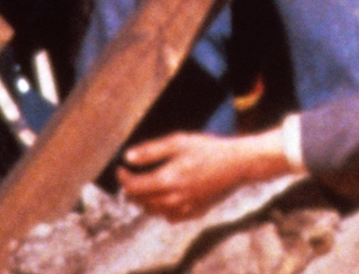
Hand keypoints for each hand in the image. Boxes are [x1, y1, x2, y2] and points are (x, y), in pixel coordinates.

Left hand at [119, 128, 298, 220]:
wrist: (237, 164)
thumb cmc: (208, 149)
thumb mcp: (178, 142)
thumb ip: (151, 151)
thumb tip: (127, 158)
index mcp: (167, 180)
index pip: (133, 187)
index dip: (123, 178)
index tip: (121, 169)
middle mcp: (173, 199)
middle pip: (141, 202)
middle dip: (131, 190)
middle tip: (132, 176)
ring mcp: (184, 209)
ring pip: (153, 212)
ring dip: (144, 201)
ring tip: (145, 186)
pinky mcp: (194, 213)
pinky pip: (169, 217)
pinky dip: (161, 209)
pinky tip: (165, 196)